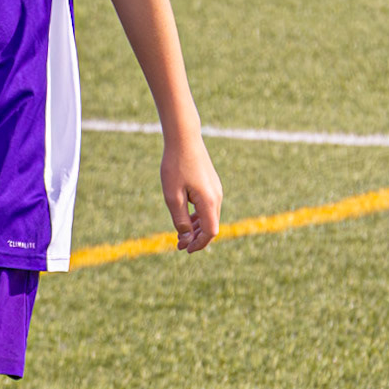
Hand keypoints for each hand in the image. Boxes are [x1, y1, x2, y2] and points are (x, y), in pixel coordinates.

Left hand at [161, 135, 221, 252]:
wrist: (184, 138)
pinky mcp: (211, 185)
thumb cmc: (176, 165)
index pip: (210, 232)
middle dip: (196, 239)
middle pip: (211, 227)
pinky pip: (208, 207)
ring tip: (181, 237)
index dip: (199, 244)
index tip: (185, 250)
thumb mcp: (172, 196)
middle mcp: (216, 197)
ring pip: (210, 217)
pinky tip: (186, 220)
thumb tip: (186, 237)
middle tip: (179, 247)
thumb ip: (179, 219)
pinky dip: (198, 218)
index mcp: (208, 201)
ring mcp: (216, 190)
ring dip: (197, 229)